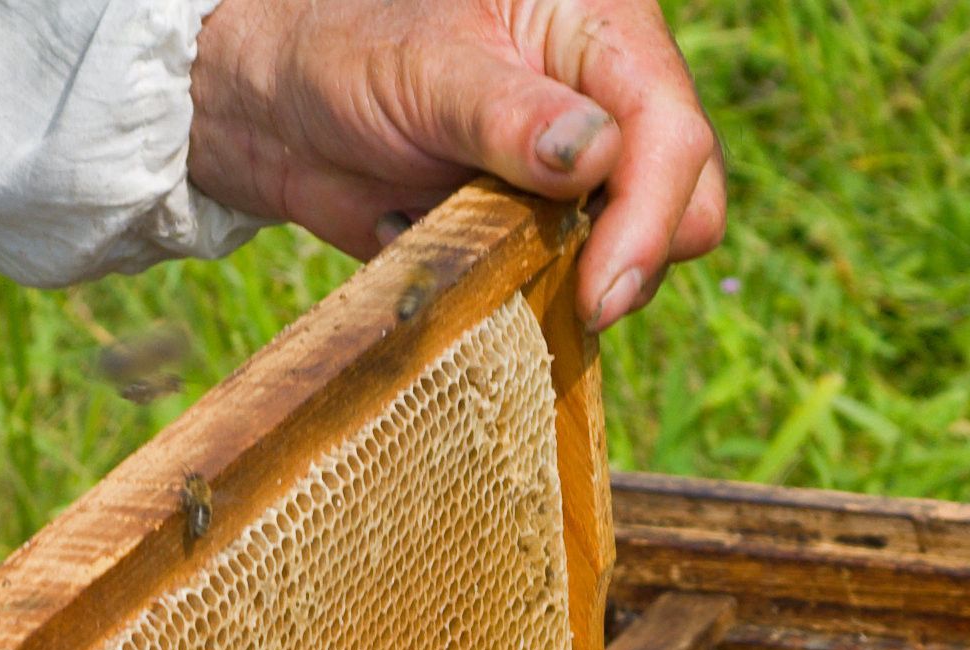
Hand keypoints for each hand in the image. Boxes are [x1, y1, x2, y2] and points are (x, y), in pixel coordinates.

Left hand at [188, 0, 723, 329]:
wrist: (282, 110)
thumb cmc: (348, 55)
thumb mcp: (424, 73)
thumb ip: (509, 115)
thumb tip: (593, 156)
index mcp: (600, 29)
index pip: (673, 131)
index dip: (650, 219)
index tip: (600, 294)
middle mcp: (612, 97)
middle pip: (687, 201)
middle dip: (633, 257)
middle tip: (567, 301)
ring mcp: (589, 170)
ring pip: (641, 253)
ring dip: (580, 278)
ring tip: (493, 254)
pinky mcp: (554, 225)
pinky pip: (579, 282)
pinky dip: (542, 296)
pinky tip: (482, 266)